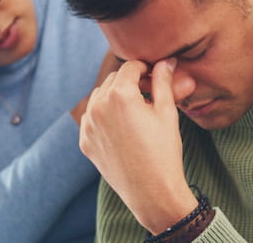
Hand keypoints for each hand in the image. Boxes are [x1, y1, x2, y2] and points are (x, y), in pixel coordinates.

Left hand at [79, 59, 195, 234]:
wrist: (152, 192)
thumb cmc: (164, 152)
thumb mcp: (167, 113)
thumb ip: (163, 82)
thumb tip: (166, 61)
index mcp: (120, 95)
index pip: (130, 67)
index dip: (145, 69)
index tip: (155, 77)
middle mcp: (99, 106)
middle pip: (113, 79)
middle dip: (130, 82)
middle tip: (148, 94)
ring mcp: (88, 125)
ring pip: (100, 97)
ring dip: (114, 97)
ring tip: (135, 111)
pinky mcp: (85, 141)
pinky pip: (92, 118)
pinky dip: (104, 116)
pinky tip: (122, 127)